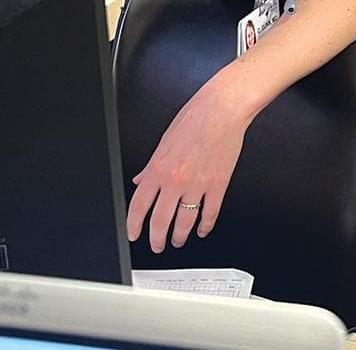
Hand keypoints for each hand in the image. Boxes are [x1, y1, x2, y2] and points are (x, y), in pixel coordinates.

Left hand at [125, 76, 255, 252]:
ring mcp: (197, 185)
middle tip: (157, 245)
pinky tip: (202, 229)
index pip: (139, 206)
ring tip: (178, 241)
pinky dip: (205, 226)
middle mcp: (175, 180)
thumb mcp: (163, 141)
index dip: (134, 225)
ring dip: (180, 237)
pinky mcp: (218, 185)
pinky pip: (209, 213)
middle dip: (156, 239)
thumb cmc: (194, 118)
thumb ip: (150, 166)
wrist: (222, 110)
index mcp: (158, 168)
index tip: (134, 234)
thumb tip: (139, 181)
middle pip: (160, 221)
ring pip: (185, 222)